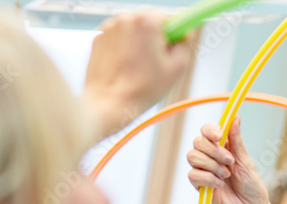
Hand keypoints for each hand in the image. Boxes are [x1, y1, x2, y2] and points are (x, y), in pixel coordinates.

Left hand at [82, 12, 192, 136]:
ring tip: (140, 68)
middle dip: (159, 38)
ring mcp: (110, 27)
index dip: (179, 30)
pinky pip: (120, 38)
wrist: (108, 103)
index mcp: (147, 22)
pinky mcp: (99, 38)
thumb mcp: (177, 68)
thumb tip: (186, 33)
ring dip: (141, 43)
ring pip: (135, 30)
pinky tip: (127, 67)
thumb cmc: (140, 89)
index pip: (172, 17)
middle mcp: (126, 18)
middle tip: (160, 61)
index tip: (182, 34)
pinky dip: (125, 48)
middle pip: (152, 21)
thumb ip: (186, 43)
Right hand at [186, 119, 274, 203]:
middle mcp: (209, 157)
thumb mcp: (245, 160)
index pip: (206, 131)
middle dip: (214, 151)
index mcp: (221, 147)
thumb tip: (235, 117)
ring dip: (212, 166)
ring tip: (227, 176)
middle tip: (230, 162)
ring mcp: (202, 171)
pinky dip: (208, 179)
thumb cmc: (251, 186)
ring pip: (192, 157)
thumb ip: (236, 140)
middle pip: (197, 142)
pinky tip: (220, 185)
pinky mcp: (199, 186)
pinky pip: (193, 175)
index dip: (210, 130)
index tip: (220, 136)